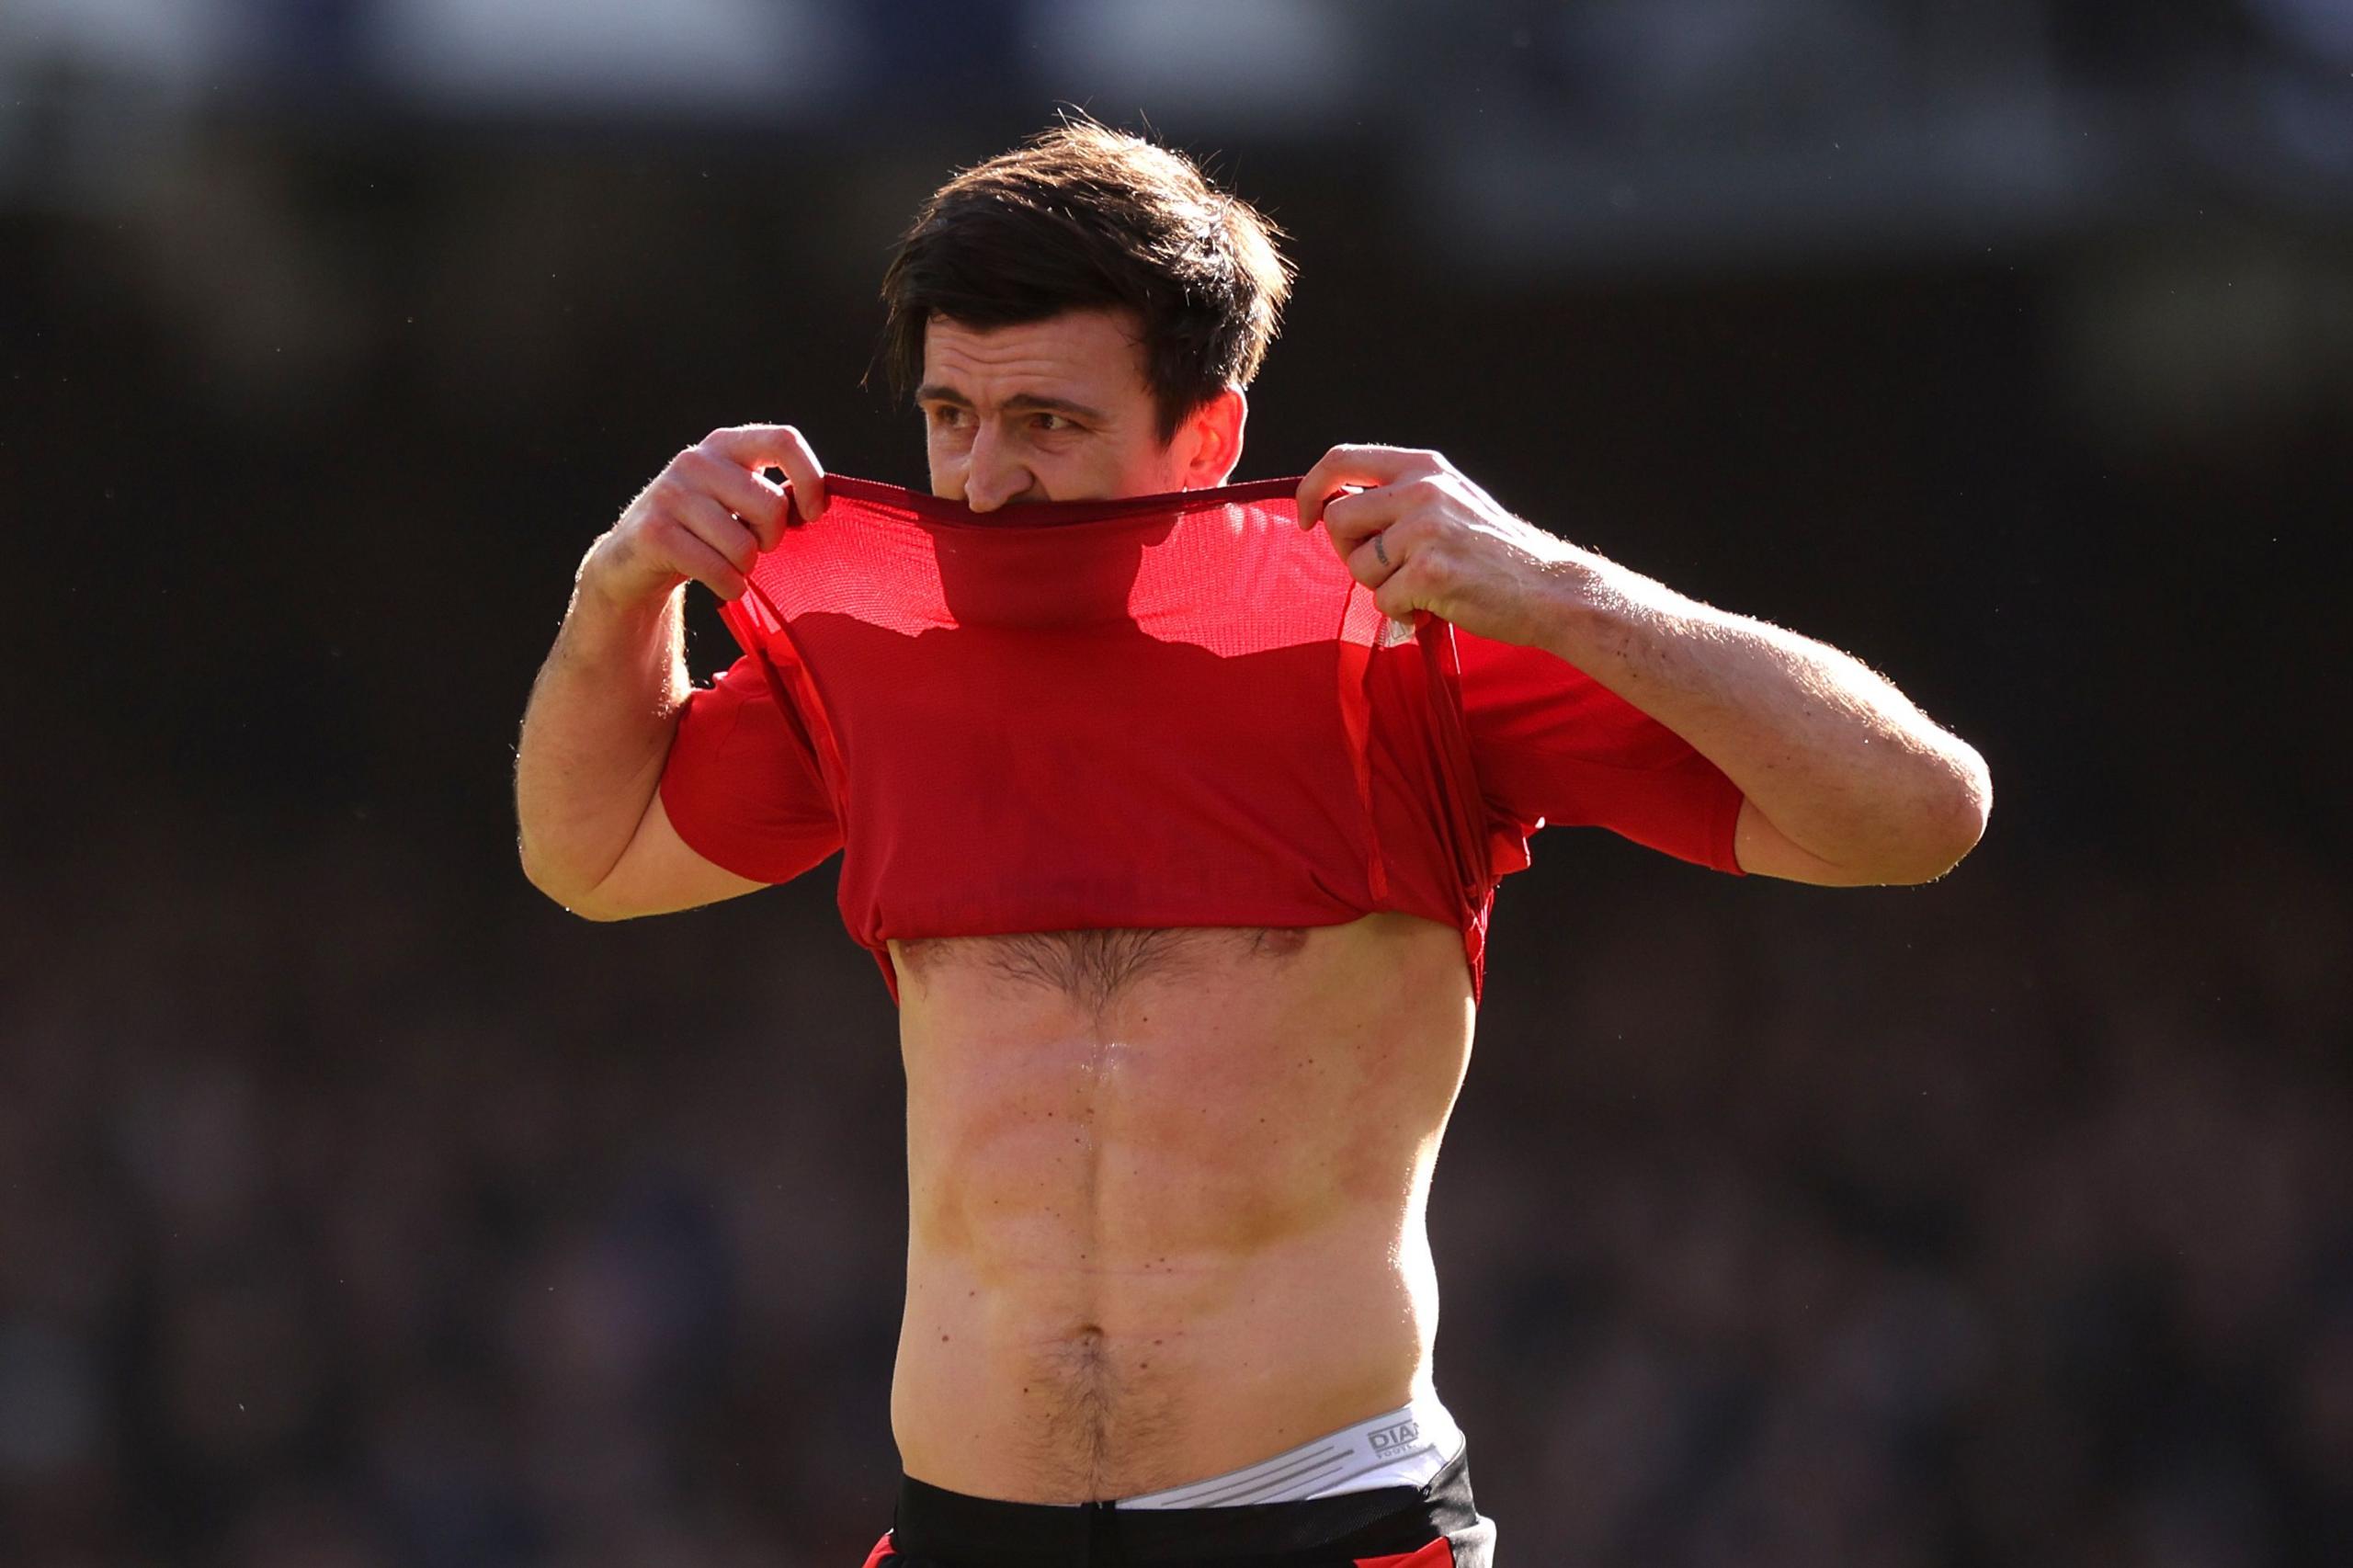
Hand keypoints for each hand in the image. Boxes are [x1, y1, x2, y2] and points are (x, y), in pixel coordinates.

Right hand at [582, 424, 827, 607]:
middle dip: (772, 538)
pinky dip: (729, 587)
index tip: (814, 513)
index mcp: (726, 444)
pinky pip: (718, 570)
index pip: (783, 441)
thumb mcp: (738, 499)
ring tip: (727, 562)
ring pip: (744, 546)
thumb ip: (775, 494)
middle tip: (753, 546)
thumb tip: (819, 505)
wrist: (635, 558)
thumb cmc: (705, 530)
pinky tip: (720, 583)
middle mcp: (696, 460)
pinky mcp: (655, 532)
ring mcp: (671, 493)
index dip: (810, 478)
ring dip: (745, 568)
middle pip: (771, 504)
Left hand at [1297, 446, 1582, 649]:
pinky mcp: (1431, 570)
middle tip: (1384, 570)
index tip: (1306, 519)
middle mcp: (1423, 489)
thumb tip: (1333, 507)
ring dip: (1380, 587)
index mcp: (1423, 467)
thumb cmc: (1492, 553)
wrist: (1548, 588)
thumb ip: (1397, 498)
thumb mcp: (1448, 502)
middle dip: (1348, 553)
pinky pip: (1383, 599)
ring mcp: (1427, 528)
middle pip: (1337, 519)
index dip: (1310, 489)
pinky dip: (1401, 612)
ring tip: (1420, 587)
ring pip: (1358, 565)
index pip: (1341, 459)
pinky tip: (1433, 605)